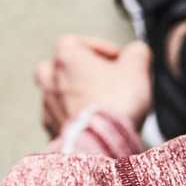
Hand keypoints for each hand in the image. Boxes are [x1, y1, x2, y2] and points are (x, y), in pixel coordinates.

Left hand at [36, 35, 150, 137]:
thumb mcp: (137, 67)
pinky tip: (94, 123)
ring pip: (59, 94)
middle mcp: (50, 80)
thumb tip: (136, 52)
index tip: (117, 60)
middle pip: (61, 67)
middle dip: (82, 72)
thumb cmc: (116, 102)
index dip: (100, 49)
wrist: (102, 143)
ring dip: (78, 96)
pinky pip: (61, 118)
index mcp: (65, 57)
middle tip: (104, 80)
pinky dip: (75, 118)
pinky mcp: (51, 130)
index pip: (76, 42)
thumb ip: (136, 53)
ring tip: (102, 104)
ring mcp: (48, 107)